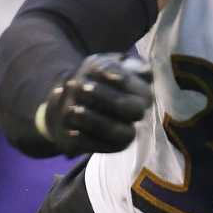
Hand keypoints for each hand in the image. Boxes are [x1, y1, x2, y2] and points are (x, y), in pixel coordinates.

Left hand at [35, 53, 154, 154]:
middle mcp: (136, 113)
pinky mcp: (110, 147)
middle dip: (107, 98)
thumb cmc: (89, 79)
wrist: (68, 102)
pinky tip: (71, 131)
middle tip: (83, 88)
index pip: (143, 91)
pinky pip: (100, 147)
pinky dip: (85, 139)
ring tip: (74, 110)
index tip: (97, 71)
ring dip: (95, 120)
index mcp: (140, 93)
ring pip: (117, 131)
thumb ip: (109, 66)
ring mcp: (125, 132)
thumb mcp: (97, 65)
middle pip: (134, 110)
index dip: (123, 81)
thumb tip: (117, 74)